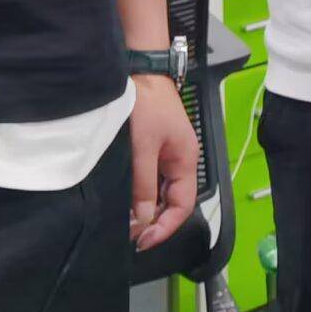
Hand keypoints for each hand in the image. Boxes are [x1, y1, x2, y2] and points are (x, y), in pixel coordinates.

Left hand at [128, 78, 198, 249]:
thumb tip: (144, 218)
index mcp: (185, 160)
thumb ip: (144, 184)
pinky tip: (126, 200)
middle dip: (154, 221)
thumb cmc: (146, 103)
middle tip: (129, 235)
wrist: (140, 70)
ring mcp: (166, 154)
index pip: (182, 205)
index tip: (143, 241)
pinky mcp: (153, 148)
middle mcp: (179, 160)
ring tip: (125, 222)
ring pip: (160, 192)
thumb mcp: (143, 147)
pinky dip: (140, 193)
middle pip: (172, 202)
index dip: (165, 227)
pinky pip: (151, 179)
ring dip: (145, 208)